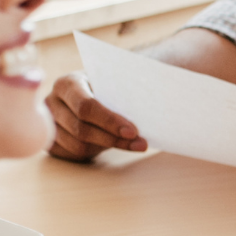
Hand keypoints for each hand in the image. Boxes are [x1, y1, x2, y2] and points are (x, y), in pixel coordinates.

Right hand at [47, 28, 235, 161]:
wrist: (97, 91)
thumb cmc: (114, 85)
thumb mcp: (124, 79)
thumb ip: (140, 80)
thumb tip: (186, 85)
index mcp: (69, 81)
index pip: (88, 105)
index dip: (112, 121)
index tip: (137, 132)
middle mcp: (52, 101)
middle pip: (82, 129)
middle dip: (114, 139)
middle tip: (143, 143)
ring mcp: (48, 123)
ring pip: (78, 145)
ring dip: (108, 147)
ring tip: (134, 144)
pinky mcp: (51, 142)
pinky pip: (70, 156)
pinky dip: (93, 153)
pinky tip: (109, 148)